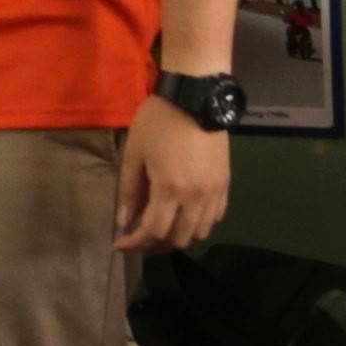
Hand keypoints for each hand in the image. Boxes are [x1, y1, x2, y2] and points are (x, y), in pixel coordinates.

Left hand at [121, 95, 236, 252]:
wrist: (196, 100)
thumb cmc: (158, 124)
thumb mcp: (134, 154)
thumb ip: (130, 190)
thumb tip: (125, 221)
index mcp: (171, 190)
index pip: (154, 231)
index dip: (135, 243)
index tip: (119, 245)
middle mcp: (197, 197)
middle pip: (179, 238)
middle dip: (155, 244)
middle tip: (137, 237)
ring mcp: (215, 192)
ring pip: (200, 232)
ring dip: (178, 236)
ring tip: (159, 229)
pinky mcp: (225, 185)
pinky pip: (216, 217)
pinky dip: (198, 224)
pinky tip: (183, 216)